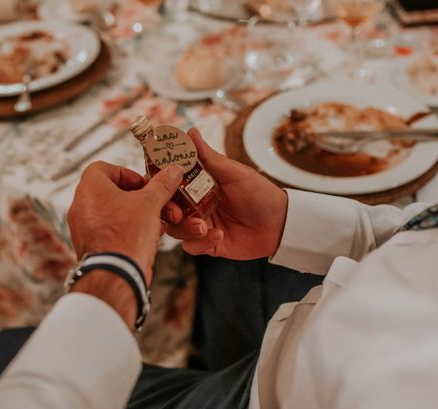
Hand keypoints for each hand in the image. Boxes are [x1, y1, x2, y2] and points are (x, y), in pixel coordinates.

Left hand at [67, 161, 183, 284]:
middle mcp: (81, 206)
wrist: (116, 275)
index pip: (104, 168)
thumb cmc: (126, 236)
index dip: (127, 173)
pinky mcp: (91, 246)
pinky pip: (110, 230)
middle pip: (112, 192)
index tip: (144, 184)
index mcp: (90, 189)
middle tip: (156, 203)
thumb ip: (162, 185)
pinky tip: (149, 237)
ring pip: (114, 213)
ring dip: (138, 214)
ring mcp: (83, 228)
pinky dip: (128, 230)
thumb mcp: (150, 204)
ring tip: (158, 222)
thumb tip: (173, 172)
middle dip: (140, 198)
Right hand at [164, 129, 287, 259]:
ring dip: (185, 228)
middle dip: (167, 210)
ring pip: (175, 229)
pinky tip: (218, 235)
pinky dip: (201, 242)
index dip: (159, 182)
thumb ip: (209, 157)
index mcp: (198, 184)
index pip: (170, 182)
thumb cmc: (260, 193)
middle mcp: (195, 204)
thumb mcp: (234, 172)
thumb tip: (190, 132)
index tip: (157, 181)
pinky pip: (192, 246)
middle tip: (176, 212)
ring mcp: (200, 225)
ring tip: (203, 226)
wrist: (281, 223)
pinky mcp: (208, 244)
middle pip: (167, 208)